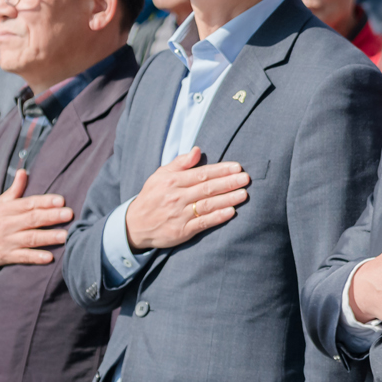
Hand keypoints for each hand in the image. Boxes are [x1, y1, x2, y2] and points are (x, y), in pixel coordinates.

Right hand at [0, 170, 71, 268]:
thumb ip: (14, 190)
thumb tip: (24, 172)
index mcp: (6, 209)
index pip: (28, 203)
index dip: (44, 202)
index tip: (61, 200)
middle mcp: (7, 224)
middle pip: (32, 219)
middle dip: (51, 216)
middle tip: (69, 214)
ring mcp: (7, 241)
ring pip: (30, 238)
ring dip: (48, 237)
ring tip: (65, 235)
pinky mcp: (6, 256)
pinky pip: (23, 257)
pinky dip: (35, 257)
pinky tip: (49, 258)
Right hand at [123, 147, 250, 252]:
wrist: (135, 225)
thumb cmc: (152, 197)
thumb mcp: (160, 175)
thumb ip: (180, 163)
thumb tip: (197, 150)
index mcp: (172, 181)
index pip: (201, 174)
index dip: (220, 170)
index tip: (237, 167)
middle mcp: (176, 197)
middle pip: (207, 188)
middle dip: (228, 183)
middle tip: (246, 179)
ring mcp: (180, 215)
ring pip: (207, 205)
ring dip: (227, 199)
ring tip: (244, 194)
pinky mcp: (182, 231)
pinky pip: (203, 223)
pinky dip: (217, 217)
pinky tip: (231, 212)